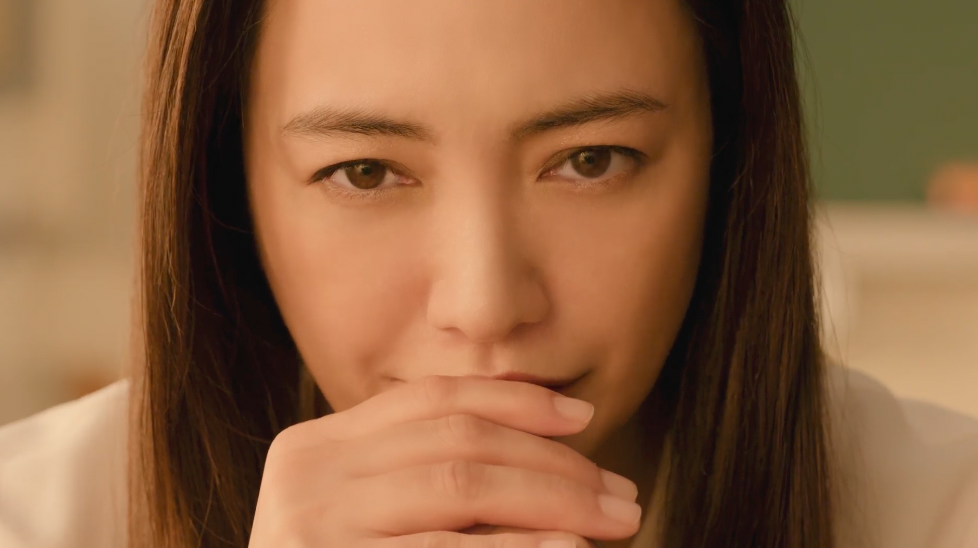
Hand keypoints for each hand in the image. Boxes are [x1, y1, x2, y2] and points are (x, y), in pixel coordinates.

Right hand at [248, 375, 641, 546]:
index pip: (431, 399)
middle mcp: (307, 473)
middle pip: (458, 440)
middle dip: (553, 460)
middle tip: (619, 489)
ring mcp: (314, 526)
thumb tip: (551, 453)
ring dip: (554, 496)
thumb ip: (429, 477)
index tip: (582, 416)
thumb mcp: (370, 516)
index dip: (514, 400)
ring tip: (616, 517)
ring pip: (462, 484)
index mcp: (315, 446)